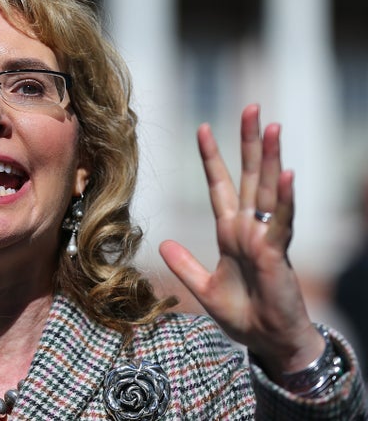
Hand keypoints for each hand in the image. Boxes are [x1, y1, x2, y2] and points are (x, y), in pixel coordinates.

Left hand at [159, 104, 323, 376]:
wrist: (267, 341)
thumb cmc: (243, 314)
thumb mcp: (203, 288)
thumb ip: (184, 265)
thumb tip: (163, 243)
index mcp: (230, 232)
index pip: (219, 186)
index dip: (211, 158)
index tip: (202, 128)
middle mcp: (249, 228)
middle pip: (248, 176)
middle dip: (249, 143)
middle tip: (252, 108)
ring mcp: (265, 237)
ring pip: (267, 189)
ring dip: (270, 158)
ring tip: (272, 126)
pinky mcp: (277, 254)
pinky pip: (280, 222)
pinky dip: (282, 198)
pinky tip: (285, 174)